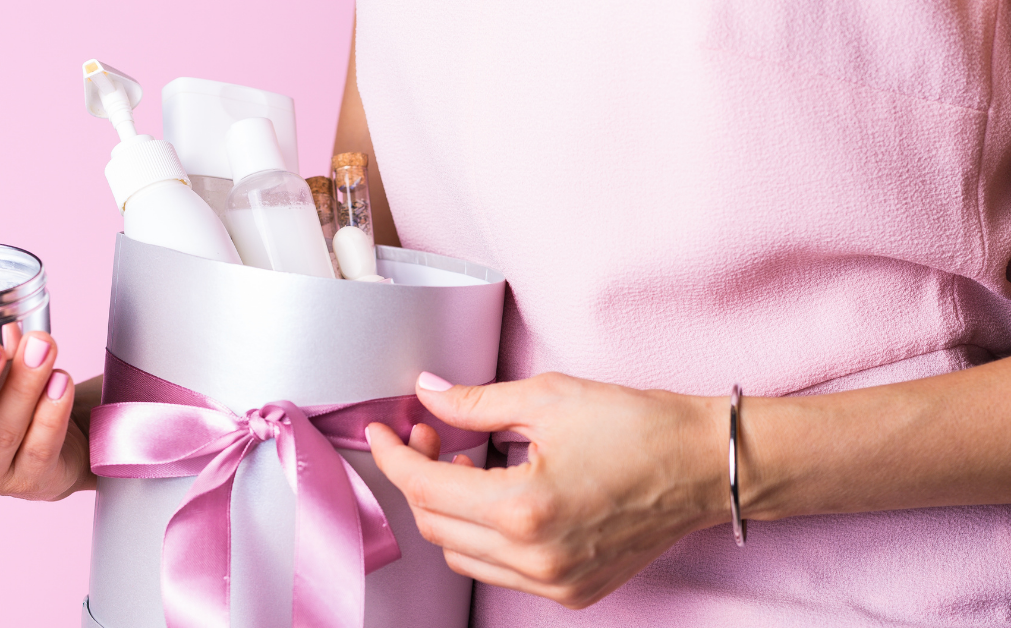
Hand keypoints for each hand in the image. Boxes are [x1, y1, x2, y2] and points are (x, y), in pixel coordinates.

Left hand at [367, 372, 730, 607]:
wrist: (704, 466)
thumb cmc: (639, 427)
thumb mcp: (548, 398)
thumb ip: (474, 401)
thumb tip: (427, 392)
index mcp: (524, 509)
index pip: (426, 487)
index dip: (395, 455)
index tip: (383, 431)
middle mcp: (535, 558)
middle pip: (435, 525)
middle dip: (416, 476)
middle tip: (426, 433)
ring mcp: (554, 582)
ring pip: (461, 555)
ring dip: (446, 510)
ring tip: (462, 463)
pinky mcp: (572, 591)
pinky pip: (499, 571)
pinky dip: (481, 536)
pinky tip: (495, 497)